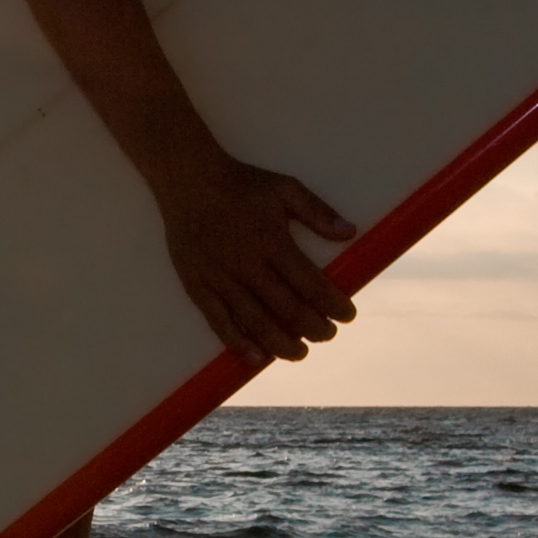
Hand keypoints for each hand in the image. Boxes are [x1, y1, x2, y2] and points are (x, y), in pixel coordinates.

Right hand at [155, 156, 357, 365]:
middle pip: (288, 309)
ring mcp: (221, 279)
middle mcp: (248, 266)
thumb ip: (317, 212)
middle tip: (328, 334)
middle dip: (314, 328)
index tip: (347, 315)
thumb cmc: (241, 184)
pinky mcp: (198, 287)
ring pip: (256, 323)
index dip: (334, 305)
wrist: (188, 180)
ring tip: (300, 353)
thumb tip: (349, 233)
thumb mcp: (285, 187)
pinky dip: (239, 344)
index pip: (311, 284)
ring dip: (282, 344)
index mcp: (272, 242)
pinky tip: (257, 357)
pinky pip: (220, 323)